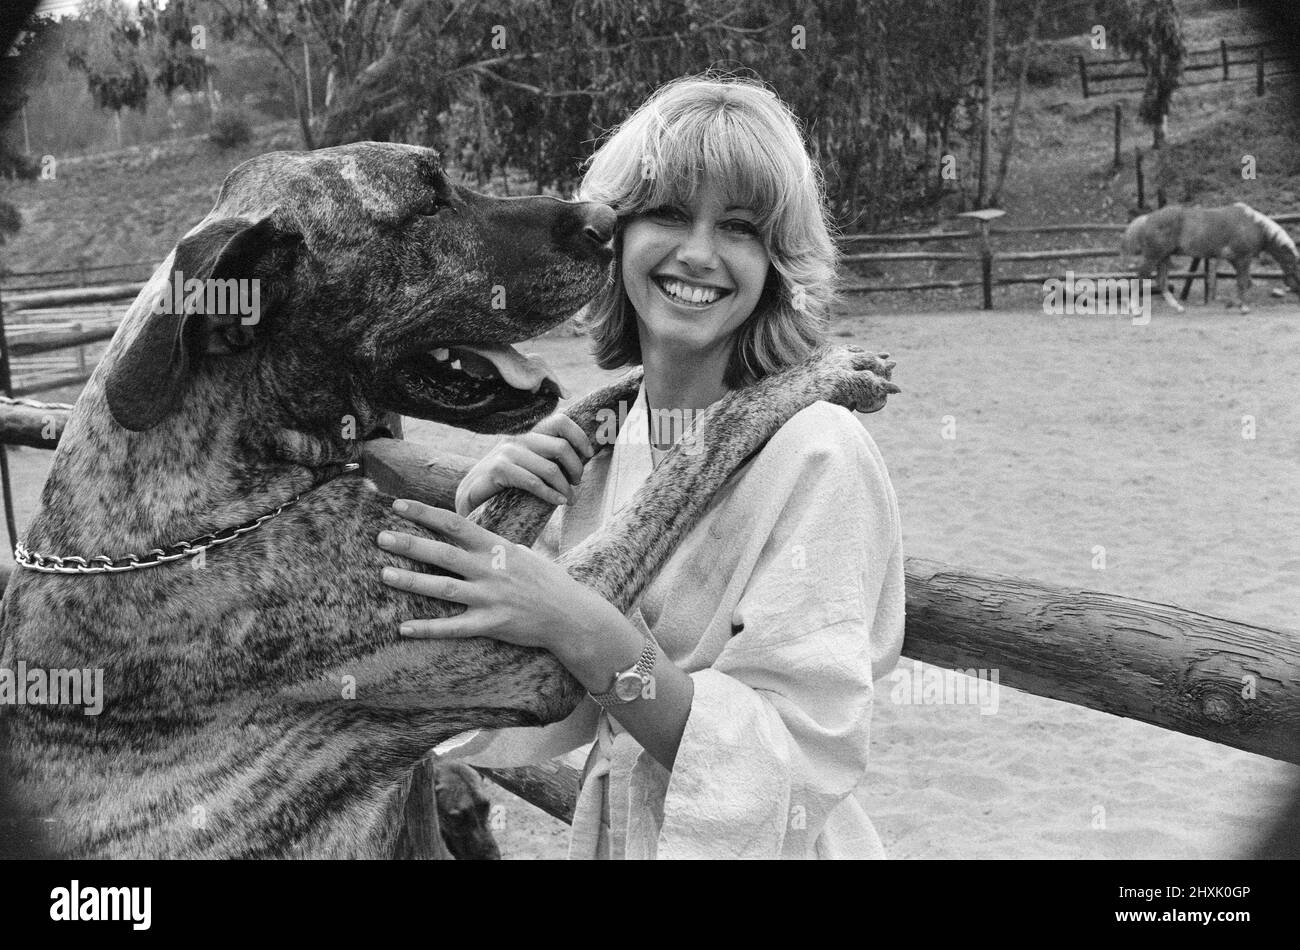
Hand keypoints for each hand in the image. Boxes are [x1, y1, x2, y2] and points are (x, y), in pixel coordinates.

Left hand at [376, 499, 626, 658]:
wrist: (571, 614)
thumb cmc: (544, 581)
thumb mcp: (520, 553)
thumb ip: (491, 545)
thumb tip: (467, 533)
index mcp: (497, 546)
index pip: (455, 523)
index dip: (424, 513)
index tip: (398, 505)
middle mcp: (490, 569)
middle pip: (443, 553)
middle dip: (410, 544)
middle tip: (380, 537)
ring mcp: (490, 597)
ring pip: (443, 588)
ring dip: (412, 581)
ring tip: (384, 574)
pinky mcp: (492, 624)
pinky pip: (454, 628)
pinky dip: (428, 628)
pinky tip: (404, 629)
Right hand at [454, 413, 594, 514]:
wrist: (471, 494)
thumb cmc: (507, 480)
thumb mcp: (529, 461)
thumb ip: (549, 454)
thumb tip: (584, 456)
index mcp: (528, 431)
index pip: (561, 421)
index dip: (580, 437)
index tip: (588, 455)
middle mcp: (519, 437)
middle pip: (561, 446)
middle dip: (576, 468)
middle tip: (577, 484)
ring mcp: (507, 452)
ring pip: (550, 468)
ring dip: (565, 487)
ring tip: (569, 499)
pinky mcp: (498, 469)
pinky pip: (533, 482)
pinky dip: (550, 494)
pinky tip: (558, 502)